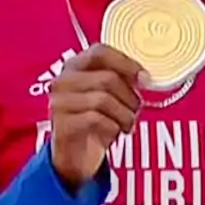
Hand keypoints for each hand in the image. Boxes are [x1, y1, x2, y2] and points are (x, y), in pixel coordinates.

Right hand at [47, 44, 142, 191]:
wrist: (77, 152)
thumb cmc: (98, 118)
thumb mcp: (111, 94)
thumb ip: (123, 80)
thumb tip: (145, 77)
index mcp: (76, 66)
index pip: (100, 52)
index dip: (126, 63)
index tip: (144, 78)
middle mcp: (63, 80)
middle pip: (107, 78)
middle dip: (130, 96)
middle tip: (136, 108)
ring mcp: (59, 101)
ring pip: (102, 99)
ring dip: (125, 114)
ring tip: (127, 123)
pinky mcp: (61, 123)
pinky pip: (95, 119)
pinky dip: (113, 126)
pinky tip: (114, 131)